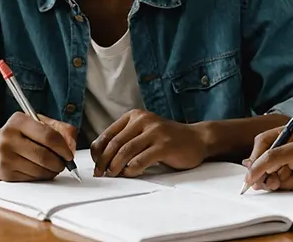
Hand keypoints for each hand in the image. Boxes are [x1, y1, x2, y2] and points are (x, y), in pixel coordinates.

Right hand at [0, 113, 77, 181]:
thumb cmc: (17, 133)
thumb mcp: (35, 121)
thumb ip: (58, 127)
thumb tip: (72, 144)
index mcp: (18, 121)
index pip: (48, 136)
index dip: (63, 147)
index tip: (69, 153)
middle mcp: (8, 139)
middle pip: (45, 156)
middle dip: (60, 162)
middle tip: (64, 163)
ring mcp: (6, 158)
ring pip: (40, 170)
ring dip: (52, 171)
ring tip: (54, 166)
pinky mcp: (6, 174)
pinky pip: (32, 178)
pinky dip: (42, 176)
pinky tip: (41, 170)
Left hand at [90, 110, 207, 177]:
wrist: (197, 139)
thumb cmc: (167, 139)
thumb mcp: (144, 133)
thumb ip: (126, 140)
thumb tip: (100, 158)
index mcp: (135, 116)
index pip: (108, 134)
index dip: (97, 151)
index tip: (95, 164)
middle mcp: (143, 120)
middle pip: (115, 144)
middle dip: (103, 161)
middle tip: (100, 174)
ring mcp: (155, 132)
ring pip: (126, 151)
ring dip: (115, 167)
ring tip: (113, 175)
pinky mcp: (165, 145)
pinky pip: (141, 160)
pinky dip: (132, 169)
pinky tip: (130, 173)